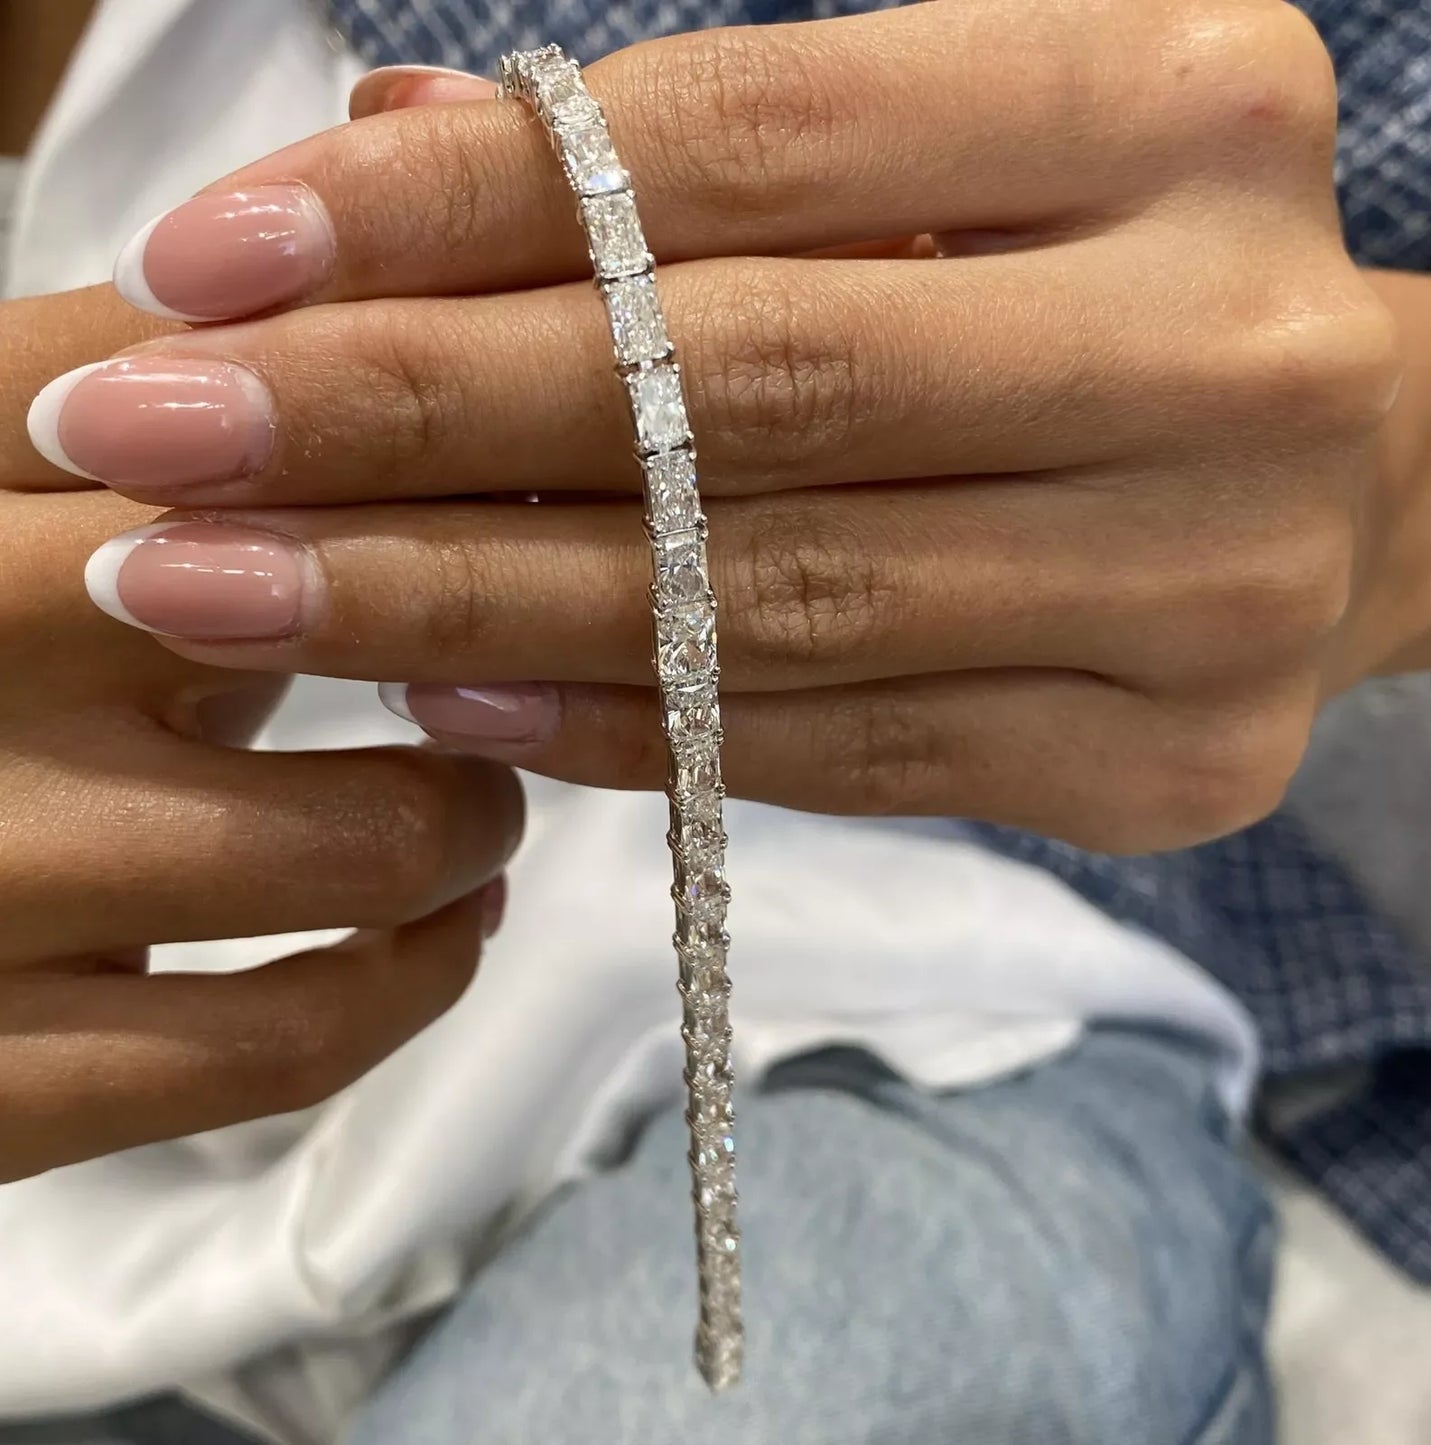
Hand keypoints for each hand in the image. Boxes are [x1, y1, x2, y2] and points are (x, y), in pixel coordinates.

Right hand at [0, 294, 522, 1181]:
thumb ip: (99, 426)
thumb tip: (349, 366)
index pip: (234, 392)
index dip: (414, 431)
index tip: (499, 474)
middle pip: (354, 600)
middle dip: (475, 615)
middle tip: (504, 642)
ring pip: (372, 839)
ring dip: (474, 819)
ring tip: (478, 807)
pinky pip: (294, 1039)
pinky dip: (417, 976)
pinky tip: (445, 930)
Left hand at [39, 0, 1398, 851]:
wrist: (1360, 485)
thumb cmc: (1118, 289)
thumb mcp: (954, 172)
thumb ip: (701, 175)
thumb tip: (385, 157)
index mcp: (1176, 114)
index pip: (752, 145)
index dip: (459, 212)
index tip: (210, 266)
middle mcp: (1223, 351)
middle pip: (739, 393)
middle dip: (403, 424)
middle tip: (150, 448)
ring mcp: (1212, 586)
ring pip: (769, 603)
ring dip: (466, 602)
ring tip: (238, 595)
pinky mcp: (1168, 763)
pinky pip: (842, 752)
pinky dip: (628, 725)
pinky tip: (450, 700)